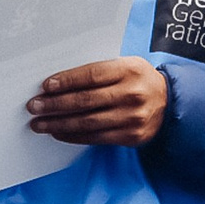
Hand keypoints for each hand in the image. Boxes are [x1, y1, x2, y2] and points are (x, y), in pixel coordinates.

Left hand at [28, 57, 167, 145]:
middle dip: (55, 104)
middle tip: (34, 107)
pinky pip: (96, 137)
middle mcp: (132, 94)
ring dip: (58, 123)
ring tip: (38, 123)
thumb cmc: (137, 80)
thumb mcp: (125, 66)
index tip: (45, 86)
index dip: (66, 81)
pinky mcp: (131, 136)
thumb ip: (98, 71)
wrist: (170, 102)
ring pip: (87, 122)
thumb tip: (57, 82)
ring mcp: (133, 117)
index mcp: (129, 70)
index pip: (92, 75)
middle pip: (86, 100)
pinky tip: (57, 132)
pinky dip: (73, 135)